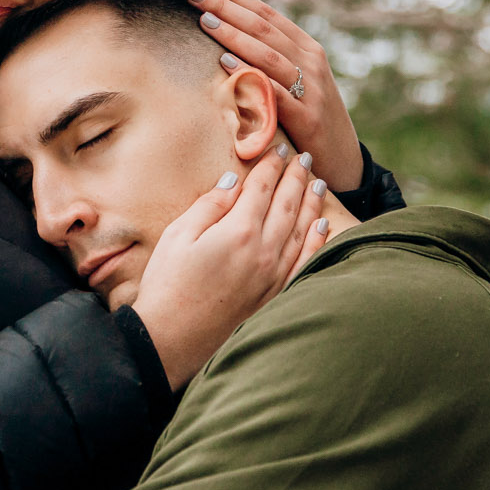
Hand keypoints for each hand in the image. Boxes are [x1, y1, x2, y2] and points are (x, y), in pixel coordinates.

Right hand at [130, 146, 340, 390]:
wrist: (173, 341)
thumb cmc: (167, 286)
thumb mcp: (177, 236)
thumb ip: (209, 205)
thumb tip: (234, 181)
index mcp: (238, 232)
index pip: (262, 188)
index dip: (271, 165)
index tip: (279, 149)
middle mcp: (264, 251)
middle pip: (287, 204)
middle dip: (297, 176)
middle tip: (305, 157)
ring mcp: (274, 276)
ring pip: (302, 228)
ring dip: (312, 201)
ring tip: (319, 182)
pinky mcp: (275, 295)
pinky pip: (305, 260)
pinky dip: (316, 238)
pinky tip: (322, 224)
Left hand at [184, 0, 364, 192]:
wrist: (344, 162)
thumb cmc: (309, 119)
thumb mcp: (296, 82)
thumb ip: (270, 59)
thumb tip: (229, 36)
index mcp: (306, 48)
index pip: (265, 13)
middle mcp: (311, 62)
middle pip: (262, 27)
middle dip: (226, 6)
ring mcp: (311, 89)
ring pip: (267, 54)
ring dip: (234, 34)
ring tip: (204, 19)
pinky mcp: (307, 118)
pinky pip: (275, 93)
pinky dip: (251, 75)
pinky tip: (225, 63)